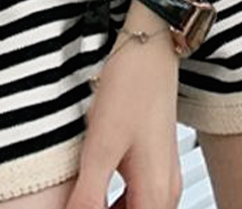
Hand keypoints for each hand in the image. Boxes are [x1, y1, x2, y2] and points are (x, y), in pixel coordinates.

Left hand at [65, 25, 183, 208]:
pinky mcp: (157, 161)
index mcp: (154, 195)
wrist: (149, 49)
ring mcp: (164, 176)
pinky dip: (117, 204)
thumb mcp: (100, 147)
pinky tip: (94, 191)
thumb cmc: (130, 88)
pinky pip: (139, 199)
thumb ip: (88, 196)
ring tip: (82, 200)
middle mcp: (166, 192)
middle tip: (76, 203)